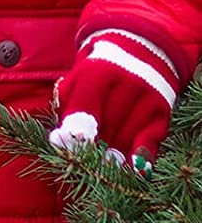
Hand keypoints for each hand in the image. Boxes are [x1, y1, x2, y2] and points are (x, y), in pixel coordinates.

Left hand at [49, 28, 179, 173]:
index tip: (65, 147)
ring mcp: (148, 97)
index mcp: (98, 71)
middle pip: (107, 126)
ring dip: (113, 155)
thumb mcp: (77, 80)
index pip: (85, 107)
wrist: (137, 54)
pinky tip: (133, 169)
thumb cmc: (97, 74)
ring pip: (127, 137)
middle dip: (92, 147)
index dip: (75, 131)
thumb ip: (67, 105)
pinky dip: (141, 158)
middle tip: (81, 162)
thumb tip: (60, 139)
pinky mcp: (163, 112)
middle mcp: (126, 82)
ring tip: (100, 165)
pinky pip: (150, 140)